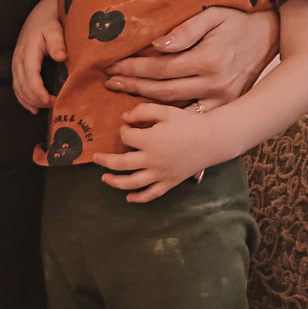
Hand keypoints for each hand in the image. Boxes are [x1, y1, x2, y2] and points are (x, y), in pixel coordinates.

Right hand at [11, 0, 66, 112]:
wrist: (40, 15)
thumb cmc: (50, 23)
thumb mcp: (55, 30)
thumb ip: (58, 43)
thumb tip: (61, 57)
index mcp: (28, 51)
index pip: (30, 75)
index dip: (38, 91)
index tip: (49, 101)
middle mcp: (19, 59)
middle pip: (23, 85)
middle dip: (36, 99)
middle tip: (54, 105)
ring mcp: (16, 63)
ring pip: (18, 88)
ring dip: (30, 101)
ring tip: (45, 108)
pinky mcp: (17, 67)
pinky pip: (16, 87)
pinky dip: (23, 99)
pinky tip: (33, 108)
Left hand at [94, 103, 224, 202]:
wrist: (212, 140)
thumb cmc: (188, 123)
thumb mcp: (165, 111)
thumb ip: (143, 112)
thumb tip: (124, 118)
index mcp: (150, 141)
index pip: (126, 138)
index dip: (124, 131)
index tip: (128, 127)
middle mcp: (152, 160)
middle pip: (121, 164)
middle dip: (105, 161)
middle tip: (96, 158)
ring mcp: (160, 174)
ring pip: (132, 183)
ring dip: (115, 182)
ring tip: (104, 179)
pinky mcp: (169, 183)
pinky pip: (151, 194)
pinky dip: (138, 198)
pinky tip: (129, 197)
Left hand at [104, 4, 277, 110]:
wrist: (271, 36)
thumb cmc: (238, 21)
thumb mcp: (213, 15)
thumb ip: (185, 30)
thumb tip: (157, 46)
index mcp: (208, 60)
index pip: (160, 67)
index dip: (134, 68)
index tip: (113, 67)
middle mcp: (214, 83)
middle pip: (163, 91)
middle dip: (133, 86)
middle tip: (110, 84)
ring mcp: (221, 99)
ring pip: (176, 108)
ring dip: (146, 106)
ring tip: (122, 103)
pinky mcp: (226, 106)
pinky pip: (195, 119)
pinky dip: (174, 124)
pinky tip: (155, 127)